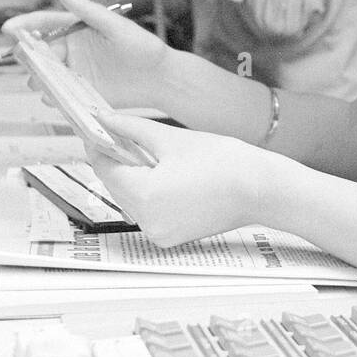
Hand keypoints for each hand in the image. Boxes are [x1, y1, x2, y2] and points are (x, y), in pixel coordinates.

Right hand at [1, 0, 170, 110]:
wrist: (160, 78)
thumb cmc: (142, 46)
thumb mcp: (115, 26)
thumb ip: (88, 11)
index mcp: (77, 30)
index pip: (44, 25)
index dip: (24, 26)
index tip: (8, 29)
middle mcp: (72, 51)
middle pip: (40, 53)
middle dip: (29, 59)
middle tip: (29, 65)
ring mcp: (75, 73)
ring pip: (46, 76)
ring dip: (38, 80)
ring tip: (41, 85)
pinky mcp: (81, 93)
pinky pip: (59, 95)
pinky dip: (52, 98)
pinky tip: (53, 100)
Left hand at [90, 110, 270, 246]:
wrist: (261, 190)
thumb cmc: (223, 162)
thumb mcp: (172, 139)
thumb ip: (132, 129)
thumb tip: (104, 119)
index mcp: (144, 195)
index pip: (105, 168)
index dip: (97, 145)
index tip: (95, 128)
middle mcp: (146, 221)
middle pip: (116, 186)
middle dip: (117, 160)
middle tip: (119, 134)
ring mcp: (158, 233)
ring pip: (131, 200)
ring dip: (132, 177)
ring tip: (144, 153)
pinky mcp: (171, 238)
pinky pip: (147, 212)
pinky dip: (149, 194)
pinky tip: (161, 174)